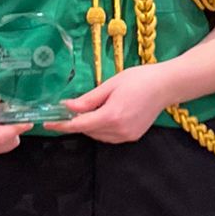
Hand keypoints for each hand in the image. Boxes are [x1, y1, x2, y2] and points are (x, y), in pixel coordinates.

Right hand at [0, 83, 32, 156]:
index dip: (13, 130)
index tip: (27, 122)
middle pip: (2, 142)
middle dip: (15, 131)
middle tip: (22, 119)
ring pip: (6, 145)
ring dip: (13, 134)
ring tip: (10, 121)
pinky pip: (5, 147)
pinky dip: (10, 138)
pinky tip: (6, 128)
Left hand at [49, 65, 170, 143]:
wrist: (166, 85)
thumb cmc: (139, 79)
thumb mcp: (110, 84)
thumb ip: (88, 99)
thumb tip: (67, 107)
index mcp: (111, 116)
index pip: (80, 125)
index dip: (62, 124)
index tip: (47, 122)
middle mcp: (118, 130)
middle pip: (88, 131)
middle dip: (76, 122)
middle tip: (67, 110)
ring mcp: (127, 136)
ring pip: (98, 135)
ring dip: (89, 126)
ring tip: (86, 111)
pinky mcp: (133, 136)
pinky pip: (109, 136)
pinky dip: (101, 128)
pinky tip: (102, 115)